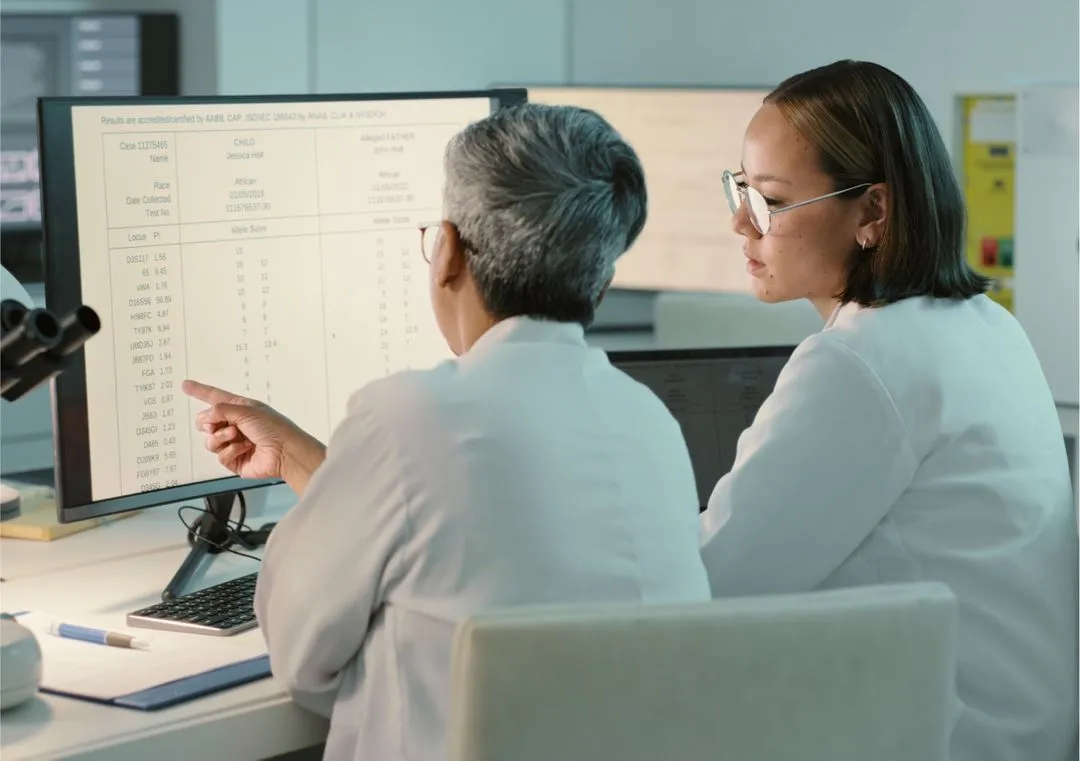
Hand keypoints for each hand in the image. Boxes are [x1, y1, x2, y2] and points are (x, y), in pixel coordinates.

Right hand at [182, 380, 302, 481]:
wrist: (286, 452)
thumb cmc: (273, 428)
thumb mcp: (246, 411)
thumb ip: (221, 410)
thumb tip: (204, 417)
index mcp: (240, 408)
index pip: (215, 398)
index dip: (200, 391)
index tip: (185, 385)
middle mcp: (235, 425)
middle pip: (205, 422)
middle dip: (209, 422)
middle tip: (221, 423)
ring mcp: (234, 443)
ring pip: (210, 440)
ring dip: (222, 437)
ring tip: (238, 436)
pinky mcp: (235, 460)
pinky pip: (221, 455)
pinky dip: (231, 450)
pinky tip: (245, 448)